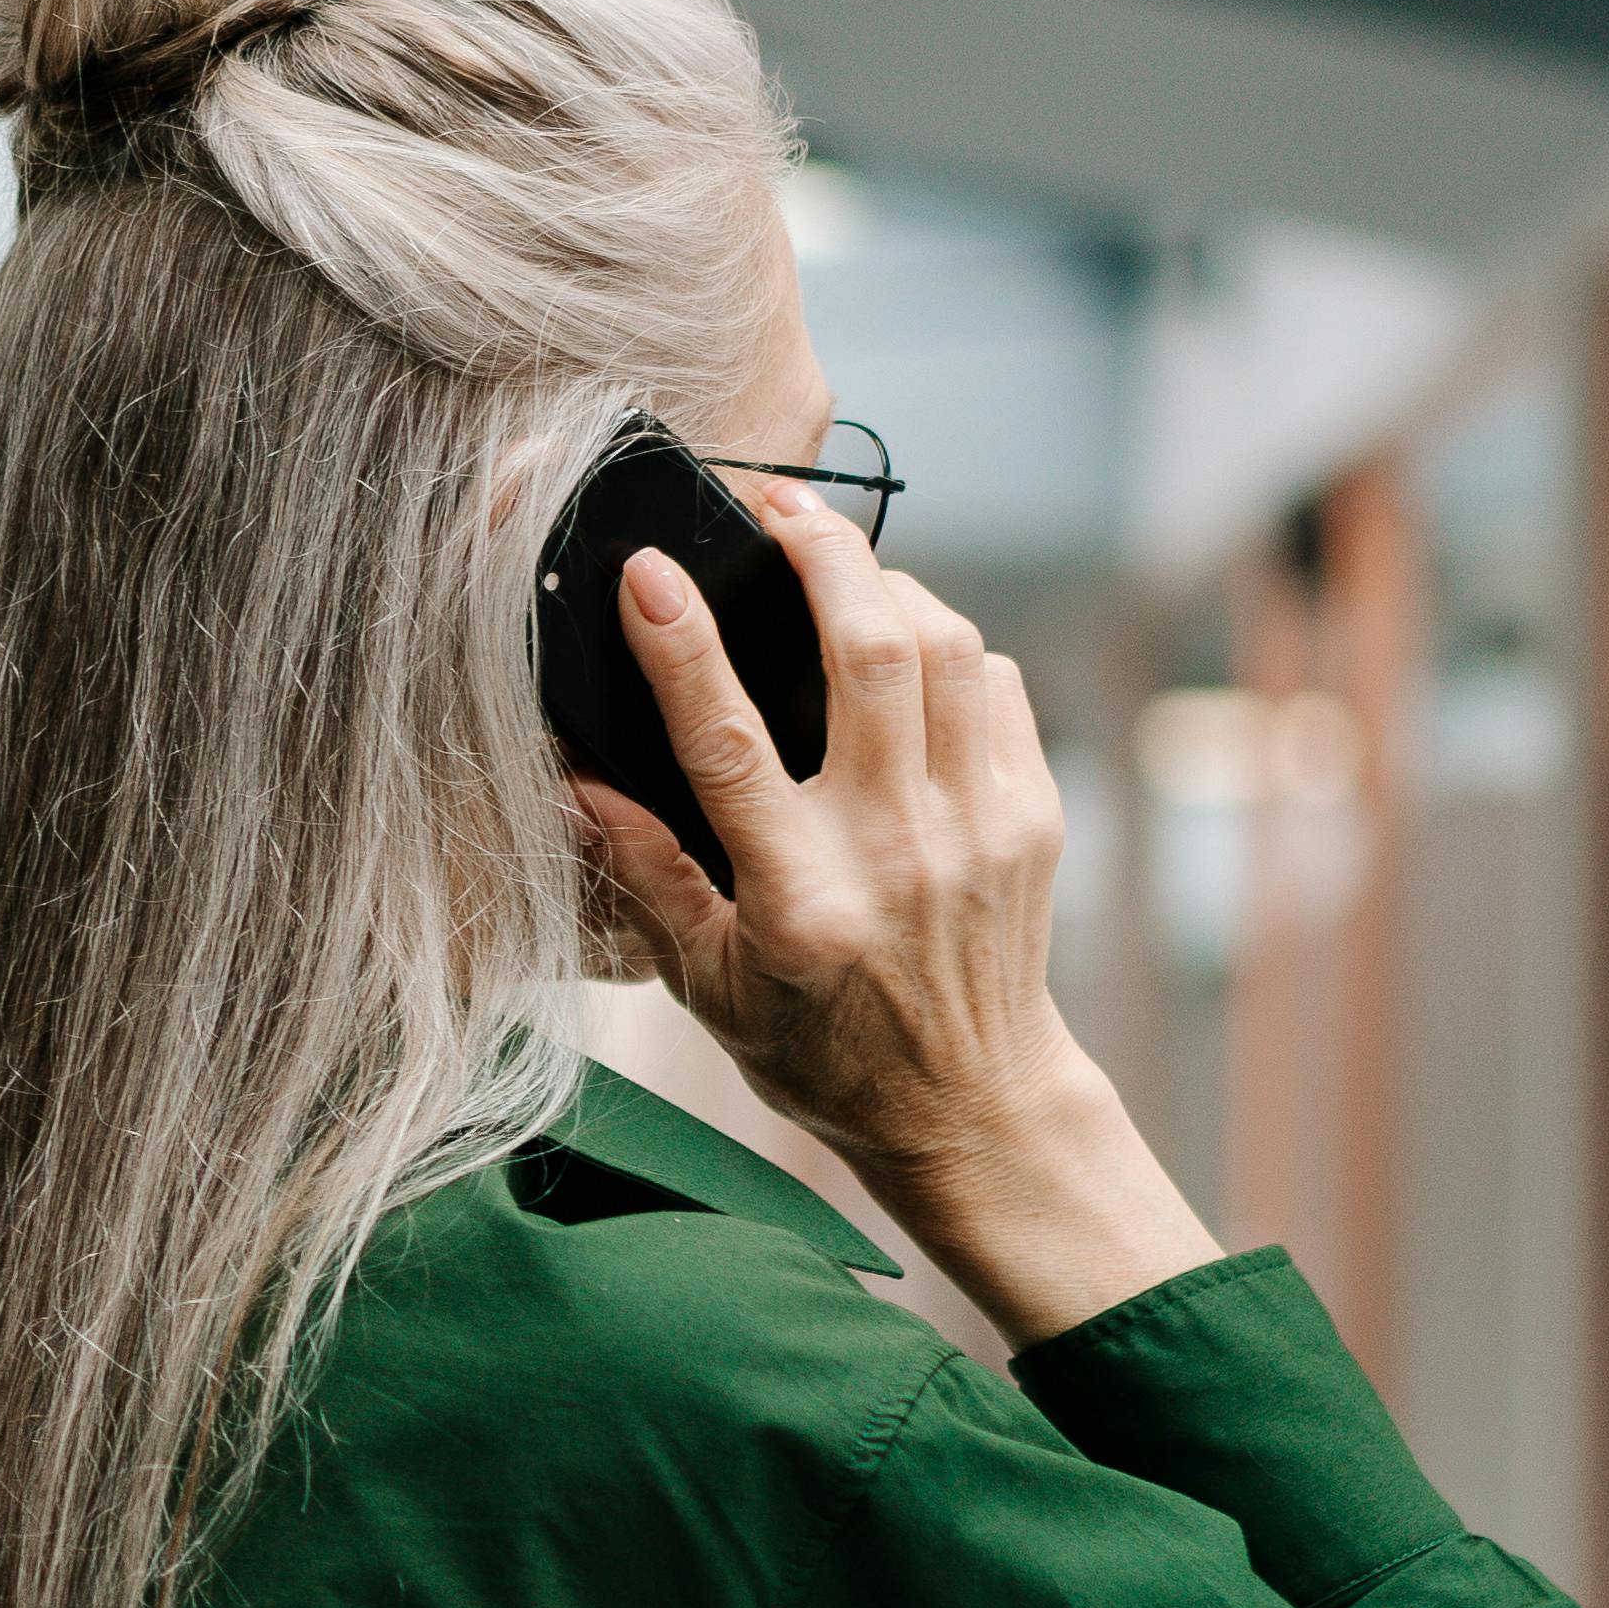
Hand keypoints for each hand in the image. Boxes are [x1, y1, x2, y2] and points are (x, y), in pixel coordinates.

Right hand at [570, 480, 1217, 1345]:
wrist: (970, 1104)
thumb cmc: (821, 1050)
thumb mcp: (706, 986)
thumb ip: (646, 875)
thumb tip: (575, 778)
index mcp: (798, 901)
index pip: (728, 743)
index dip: (680, 644)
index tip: (647, 570)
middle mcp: (895, 853)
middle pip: (868, 654)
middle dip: (822, 553)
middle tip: (777, 503)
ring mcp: (977, 829)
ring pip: (946, 648)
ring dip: (888, 583)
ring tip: (838, 563)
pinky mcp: (1033, 817)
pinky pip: (997, 686)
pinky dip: (951, 646)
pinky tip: (908, 646)